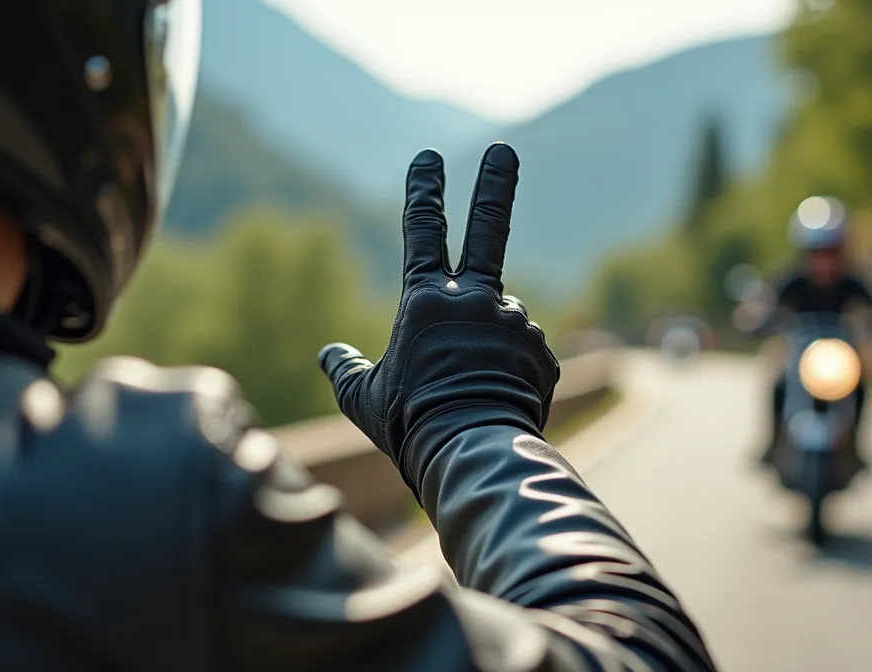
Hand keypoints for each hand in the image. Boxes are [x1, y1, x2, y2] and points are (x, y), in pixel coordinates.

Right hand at [318, 144, 558, 495]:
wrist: (473, 452)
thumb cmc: (410, 424)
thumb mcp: (363, 399)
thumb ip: (346, 370)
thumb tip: (329, 354)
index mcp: (426, 300)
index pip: (422, 230)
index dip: (424, 191)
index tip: (428, 157)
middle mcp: (475, 299)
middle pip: (489, 229)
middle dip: (495, 185)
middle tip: (505, 150)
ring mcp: (512, 321)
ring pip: (498, 321)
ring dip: (486, 345)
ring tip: (471, 394)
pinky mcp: (541, 350)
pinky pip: (522, 354)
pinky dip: (509, 371)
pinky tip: (495, 402)